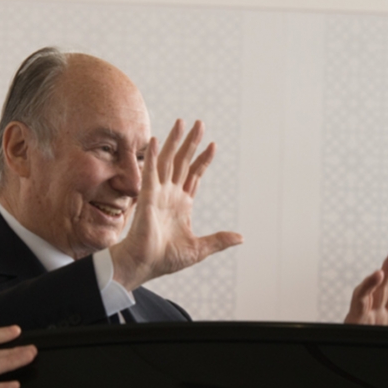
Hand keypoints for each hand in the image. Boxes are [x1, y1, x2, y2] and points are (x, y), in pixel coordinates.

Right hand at [109, 119, 241, 290]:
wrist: (145, 264)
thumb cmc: (166, 258)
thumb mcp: (200, 248)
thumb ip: (219, 240)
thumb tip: (241, 238)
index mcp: (182, 204)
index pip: (194, 175)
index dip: (203, 160)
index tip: (213, 145)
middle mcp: (170, 194)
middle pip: (182, 162)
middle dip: (191, 143)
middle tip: (199, 123)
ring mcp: (158, 193)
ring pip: (167, 161)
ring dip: (174, 141)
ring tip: (181, 122)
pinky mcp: (147, 196)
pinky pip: (150, 172)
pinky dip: (152, 156)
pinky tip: (156, 140)